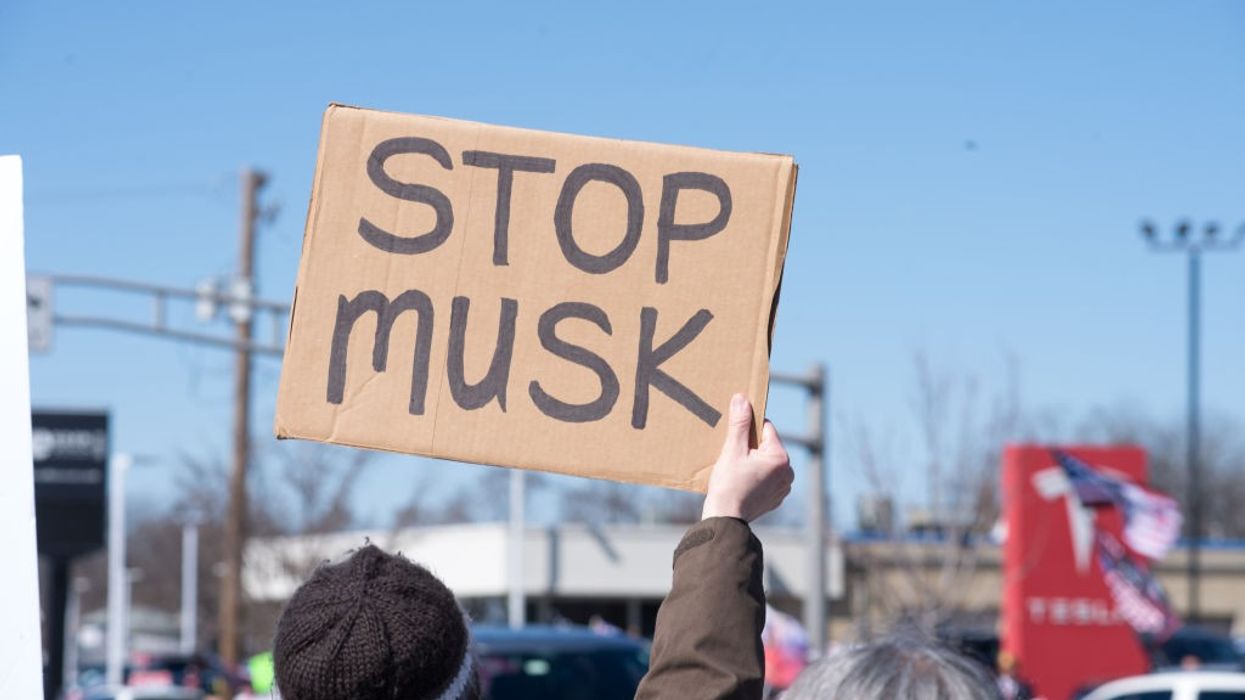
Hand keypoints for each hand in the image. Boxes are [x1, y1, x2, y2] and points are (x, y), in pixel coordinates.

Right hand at [701, 393, 793, 521]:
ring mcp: (783, 487)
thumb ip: (739, 423)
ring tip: (736, 470)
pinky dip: (755, 476)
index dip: (748, 428)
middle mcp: (788, 472)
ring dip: (753, 461)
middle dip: (750, 446)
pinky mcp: (776, 498)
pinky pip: (766, 478)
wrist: (726, 519)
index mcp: (781, 457)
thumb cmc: (728, 484)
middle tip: (733, 455)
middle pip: (767, 446)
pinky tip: (741, 481)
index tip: (734, 434)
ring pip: (767, 462)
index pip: (766, 428)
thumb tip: (742, 399)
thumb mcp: (732, 450)